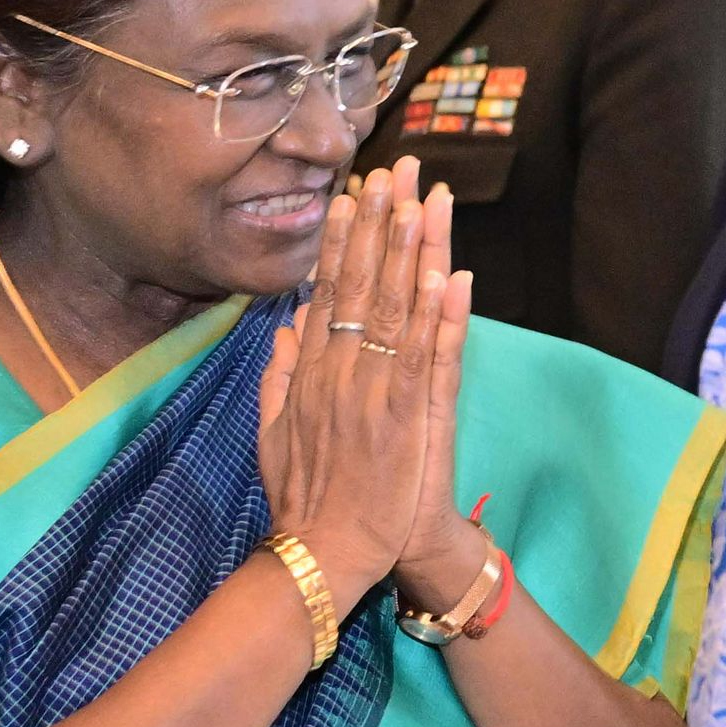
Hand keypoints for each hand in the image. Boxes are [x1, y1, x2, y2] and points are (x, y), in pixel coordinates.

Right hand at [257, 159, 460, 606]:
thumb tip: (285, 327)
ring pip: (397, 310)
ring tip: (426, 201)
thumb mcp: (272, 433)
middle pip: (363, 285)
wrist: (323, 556)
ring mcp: (375, 393)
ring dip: (413, 252)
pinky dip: (442, 318)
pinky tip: (453, 277)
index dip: (346, 240)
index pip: (330, 291)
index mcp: (311, 373)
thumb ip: (278, 377)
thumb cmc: (306, 500)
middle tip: (398, 169)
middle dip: (382, 225)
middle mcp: (340, 372)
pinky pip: (430, 359)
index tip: (357, 194)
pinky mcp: (408, 421)